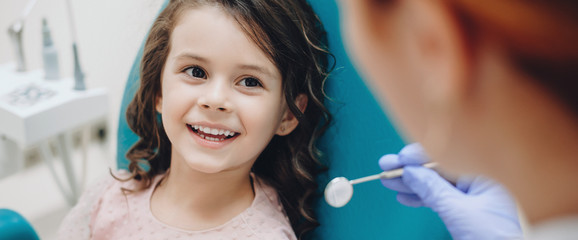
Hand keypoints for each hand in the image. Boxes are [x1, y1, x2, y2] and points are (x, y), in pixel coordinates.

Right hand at [379, 143, 522, 239]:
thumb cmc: (494, 239)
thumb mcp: (459, 212)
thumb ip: (433, 189)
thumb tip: (411, 172)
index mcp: (486, 175)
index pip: (449, 157)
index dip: (421, 156)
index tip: (401, 158)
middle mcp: (479, 183)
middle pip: (438, 170)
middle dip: (410, 169)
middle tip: (386, 165)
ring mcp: (471, 199)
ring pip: (435, 185)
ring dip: (410, 184)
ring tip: (388, 181)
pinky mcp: (464, 213)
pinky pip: (438, 200)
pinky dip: (420, 198)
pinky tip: (404, 196)